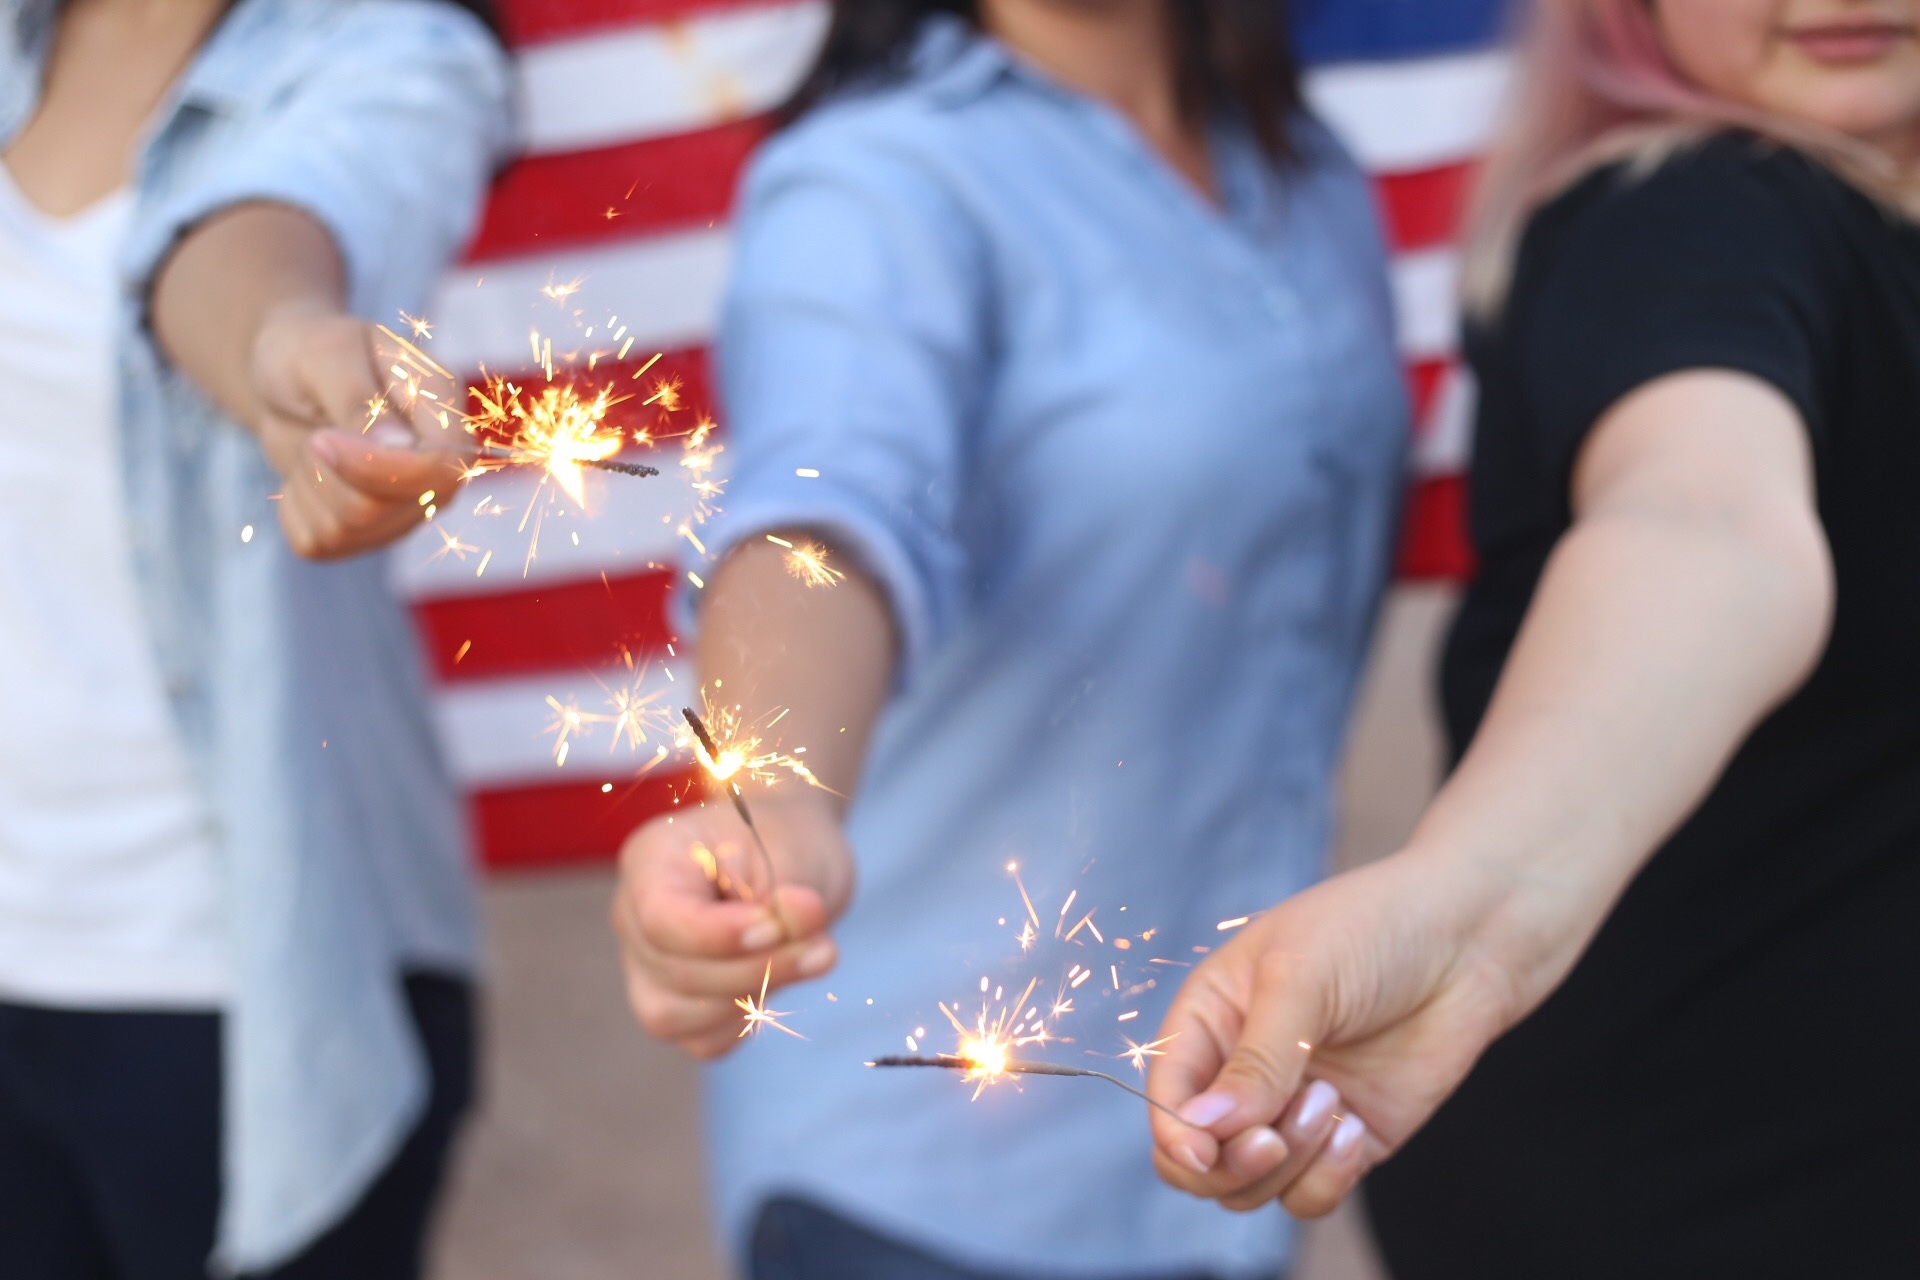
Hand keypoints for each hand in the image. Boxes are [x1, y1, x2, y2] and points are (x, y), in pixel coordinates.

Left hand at [249, 303, 474, 558]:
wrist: (287, 378)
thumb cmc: (310, 351)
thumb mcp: (324, 354)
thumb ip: (359, 398)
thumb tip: (399, 446)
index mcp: (443, 413)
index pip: (442, 469)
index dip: (379, 468)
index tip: (321, 439)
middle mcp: (437, 471)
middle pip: (382, 508)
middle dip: (327, 471)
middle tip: (316, 430)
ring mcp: (404, 509)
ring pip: (346, 529)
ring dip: (309, 484)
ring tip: (316, 444)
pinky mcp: (364, 534)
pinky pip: (318, 542)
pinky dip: (294, 506)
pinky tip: (309, 472)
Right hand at [611, 789, 855, 1060]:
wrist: (787, 857)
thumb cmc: (783, 842)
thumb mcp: (795, 849)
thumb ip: (791, 887)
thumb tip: (798, 919)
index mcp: (652, 859)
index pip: (661, 918)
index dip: (719, 937)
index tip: (776, 927)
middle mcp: (632, 916)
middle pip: (675, 970)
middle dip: (757, 969)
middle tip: (824, 948)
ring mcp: (644, 966)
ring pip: (677, 1017)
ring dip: (754, 998)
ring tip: (813, 956)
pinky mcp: (672, 1006)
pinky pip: (702, 1039)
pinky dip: (748, 1020)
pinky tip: (780, 979)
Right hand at [1146, 852, 1526, 1217]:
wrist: (1470, 938)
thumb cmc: (1372, 929)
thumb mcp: (1300, 977)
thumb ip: (1254, 1059)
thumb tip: (1203, 1126)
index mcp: (1211, 1019)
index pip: (1168, 1096)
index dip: (1176, 1133)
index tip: (1206, 1150)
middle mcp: (1242, 1071)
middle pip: (1198, 1160)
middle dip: (1230, 1164)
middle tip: (1273, 1139)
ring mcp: (1293, 1110)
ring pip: (1252, 1187)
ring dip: (1288, 1163)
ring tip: (1333, 1104)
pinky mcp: (1345, 1139)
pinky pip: (1309, 1196)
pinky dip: (1326, 1180)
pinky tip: (1355, 1129)